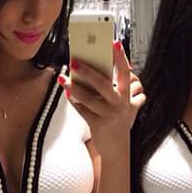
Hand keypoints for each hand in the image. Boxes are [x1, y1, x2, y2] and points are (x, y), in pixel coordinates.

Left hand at [57, 40, 144, 157]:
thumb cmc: (118, 123)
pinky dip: (74, 102)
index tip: (114, 43)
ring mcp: (108, 115)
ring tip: (64, 78)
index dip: (121, 58)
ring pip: (89, 98)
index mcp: (127, 97)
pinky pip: (82, 110)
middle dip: (88, 72)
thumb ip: (121, 90)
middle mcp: (119, 105)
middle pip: (103, 84)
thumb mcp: (126, 106)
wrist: (117, 149)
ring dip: (74, 87)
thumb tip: (107, 71)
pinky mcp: (98, 125)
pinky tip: (67, 93)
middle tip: (75, 61)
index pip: (125, 74)